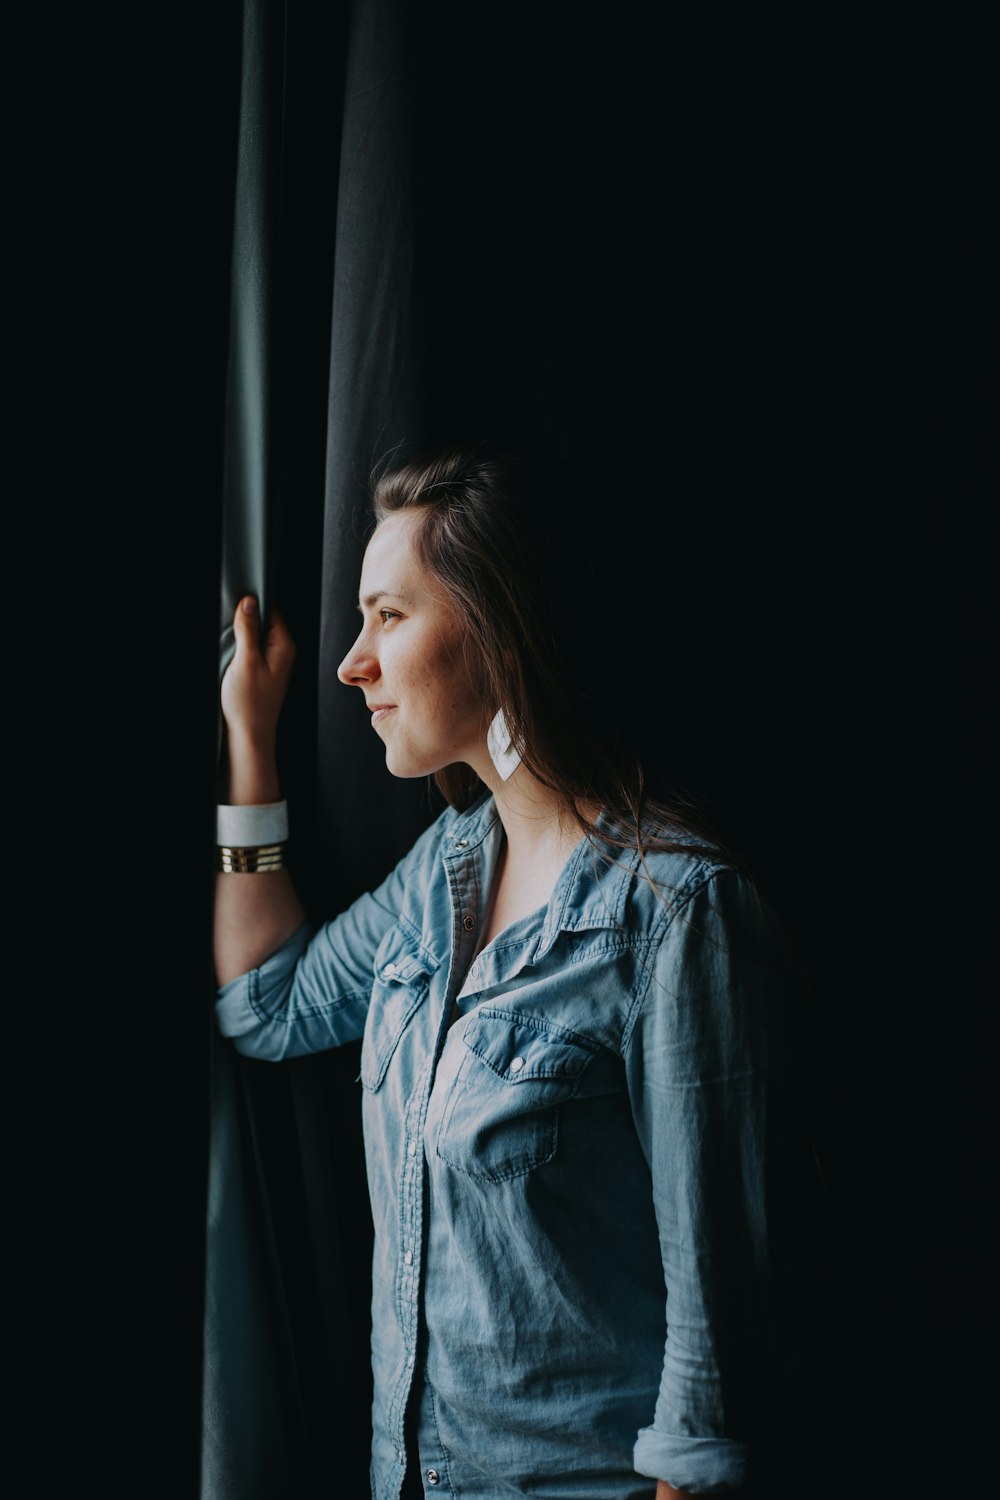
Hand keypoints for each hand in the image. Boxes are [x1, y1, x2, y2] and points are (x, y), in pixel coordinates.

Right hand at [220, 596, 296, 756]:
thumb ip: (248, 629)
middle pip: (264, 620)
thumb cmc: (250, 702)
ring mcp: (273, 660)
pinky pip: (252, 648)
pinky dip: (241, 647)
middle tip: (231, 627)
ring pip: (255, 634)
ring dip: (241, 634)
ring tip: (232, 646)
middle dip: (246, 619)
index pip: (272, 609)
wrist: (249, 733)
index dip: (253, 602)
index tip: (237, 600)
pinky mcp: (262, 669)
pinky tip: (233, 655)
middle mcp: (282, 650)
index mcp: (284, 645)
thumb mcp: (246, 660)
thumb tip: (249, 602)